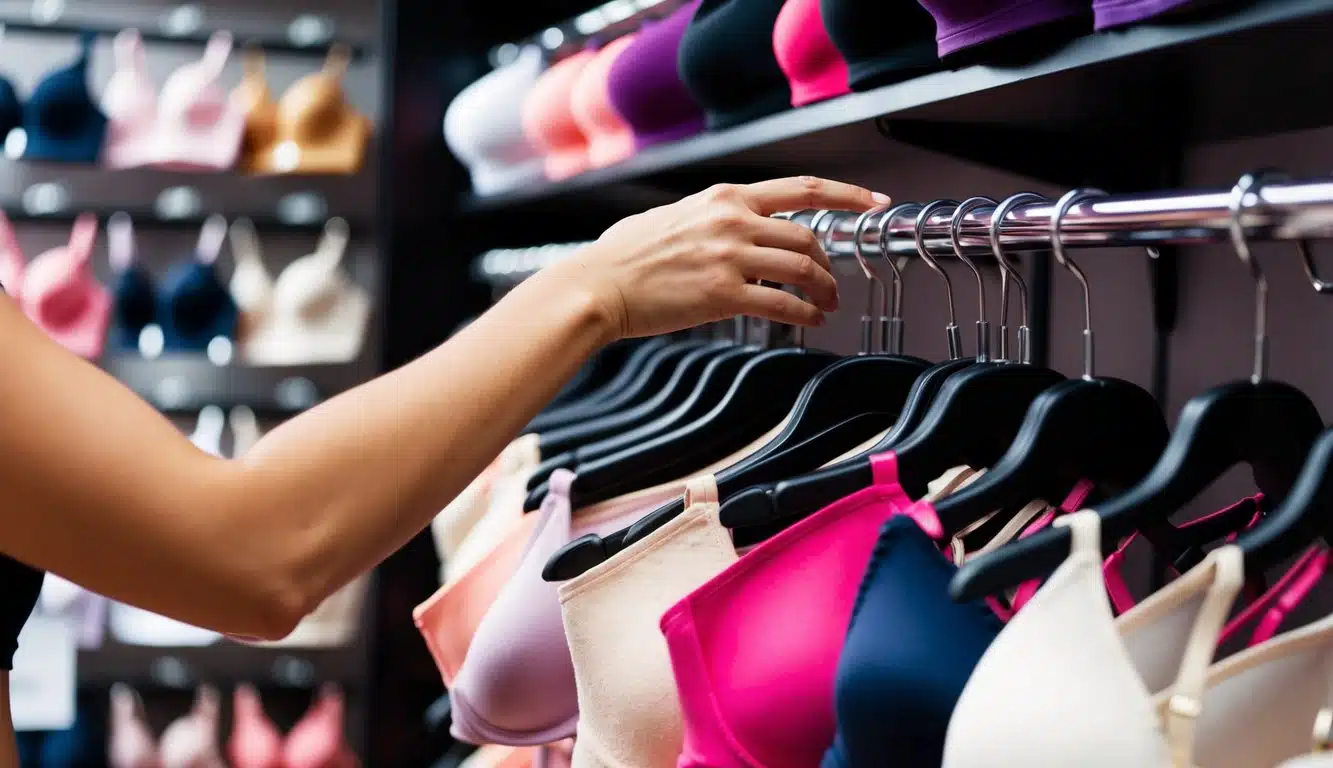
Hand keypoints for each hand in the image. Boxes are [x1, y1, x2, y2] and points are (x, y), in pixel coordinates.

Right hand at [548, 176, 890, 339]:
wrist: (598, 285)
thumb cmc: (625, 255)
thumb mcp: (673, 214)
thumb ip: (711, 215)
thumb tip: (732, 223)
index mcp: (725, 197)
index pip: (802, 189)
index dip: (848, 195)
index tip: (876, 202)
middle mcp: (733, 221)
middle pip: (809, 238)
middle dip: (831, 264)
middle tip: (834, 285)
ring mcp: (730, 258)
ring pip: (804, 270)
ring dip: (825, 291)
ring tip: (827, 307)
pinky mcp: (723, 295)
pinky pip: (783, 305)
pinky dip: (806, 315)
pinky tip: (810, 322)